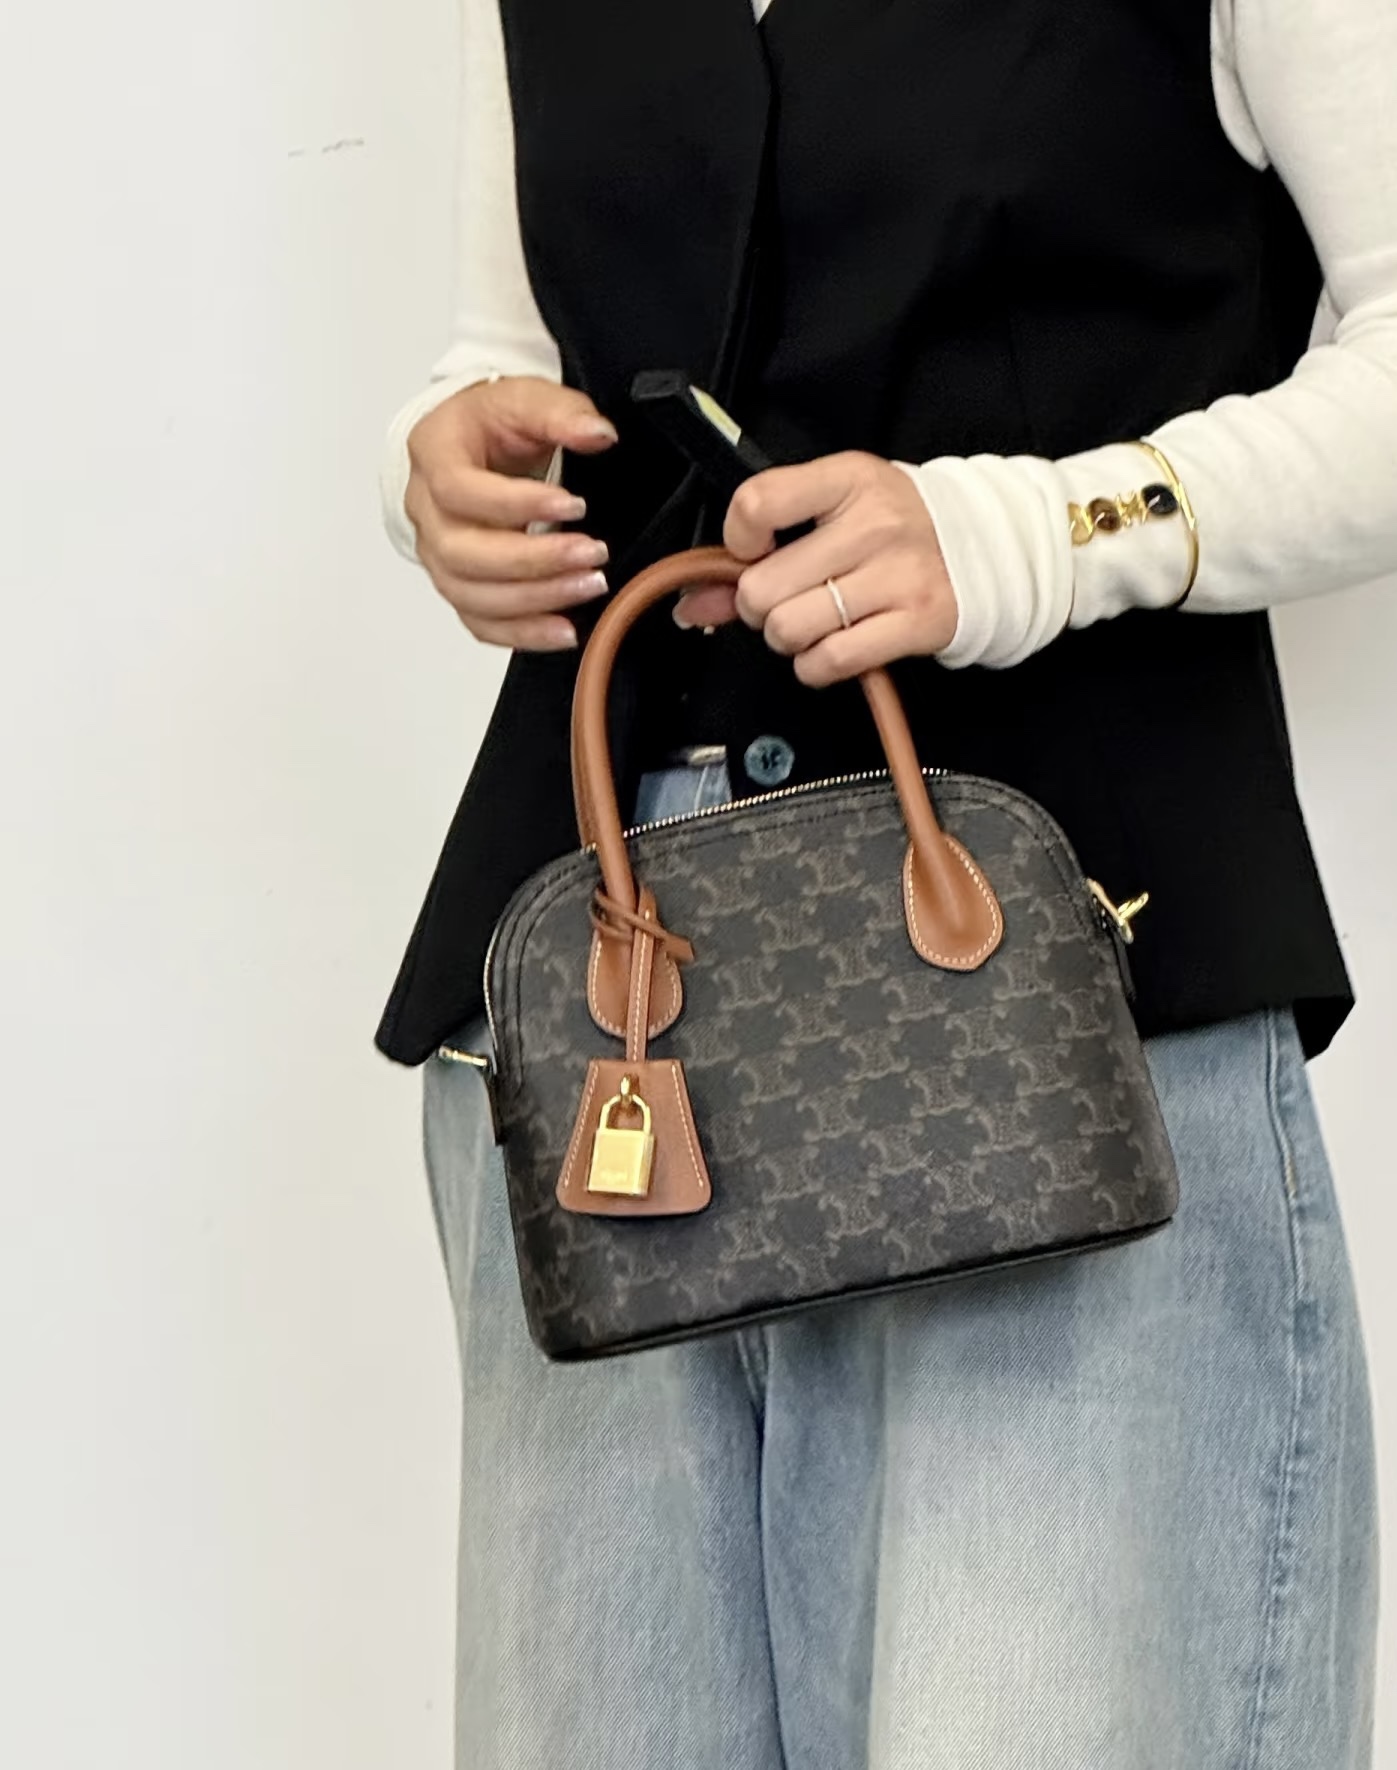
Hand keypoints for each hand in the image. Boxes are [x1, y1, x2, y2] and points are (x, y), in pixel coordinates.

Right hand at [405, 376, 618, 649]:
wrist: (477, 443)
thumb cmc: (495, 422)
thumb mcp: (527, 398)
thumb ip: (562, 412)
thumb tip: (598, 434)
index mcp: (433, 453)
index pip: (459, 490)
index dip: (516, 504)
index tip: (574, 506)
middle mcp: (425, 509)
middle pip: (462, 552)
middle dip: (532, 561)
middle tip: (592, 554)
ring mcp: (437, 554)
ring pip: (471, 594)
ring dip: (533, 600)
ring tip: (589, 587)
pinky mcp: (459, 585)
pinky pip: (480, 622)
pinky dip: (522, 633)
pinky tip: (565, 631)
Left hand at [674, 451, 957, 685]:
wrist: (989, 549)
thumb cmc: (897, 528)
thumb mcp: (833, 512)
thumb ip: (757, 551)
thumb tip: (692, 603)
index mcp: (848, 478)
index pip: (757, 504)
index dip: (738, 541)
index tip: (753, 551)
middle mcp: (874, 523)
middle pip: (763, 588)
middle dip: (761, 607)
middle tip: (787, 600)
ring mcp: (899, 574)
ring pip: (790, 630)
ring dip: (789, 639)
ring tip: (815, 622)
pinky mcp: (917, 622)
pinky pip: (829, 662)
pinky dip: (817, 666)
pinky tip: (833, 647)